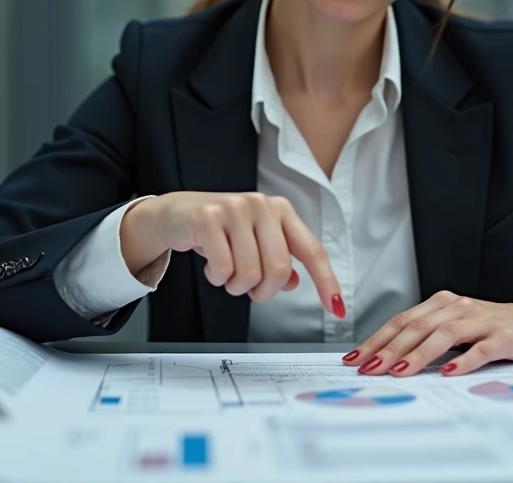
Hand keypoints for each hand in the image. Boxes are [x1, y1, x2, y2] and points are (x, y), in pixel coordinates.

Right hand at [120, 192, 343, 316]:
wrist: (177, 213)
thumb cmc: (221, 231)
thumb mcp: (254, 242)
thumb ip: (278, 260)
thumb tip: (293, 283)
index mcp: (281, 211)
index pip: (312, 250)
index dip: (326, 281)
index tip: (336, 307)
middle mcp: (262, 205)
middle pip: (279, 270)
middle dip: (263, 292)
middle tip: (248, 288)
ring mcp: (236, 209)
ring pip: (250, 274)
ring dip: (236, 286)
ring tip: (226, 272)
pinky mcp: (209, 218)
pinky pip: (223, 270)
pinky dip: (217, 279)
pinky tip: (210, 264)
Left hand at [342, 291, 512, 376]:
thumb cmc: (492, 327)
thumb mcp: (455, 328)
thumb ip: (427, 338)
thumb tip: (387, 359)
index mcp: (442, 304)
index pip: (402, 321)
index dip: (377, 339)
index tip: (355, 359)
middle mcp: (458, 307)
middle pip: (417, 327)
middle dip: (389, 349)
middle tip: (369, 368)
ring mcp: (481, 320)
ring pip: (444, 335)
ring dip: (418, 354)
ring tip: (399, 371)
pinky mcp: (503, 336)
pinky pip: (481, 349)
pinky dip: (464, 360)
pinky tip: (449, 372)